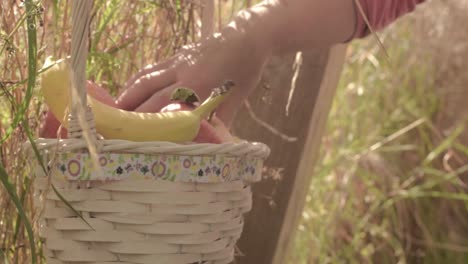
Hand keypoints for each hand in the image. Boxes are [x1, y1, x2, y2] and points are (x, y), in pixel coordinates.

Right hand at [115, 32, 269, 126]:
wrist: (249, 36)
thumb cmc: (245, 68)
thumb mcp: (237, 96)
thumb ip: (222, 118)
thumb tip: (214, 141)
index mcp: (198, 81)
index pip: (164, 102)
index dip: (147, 117)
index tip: (134, 132)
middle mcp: (182, 69)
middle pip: (147, 87)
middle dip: (129, 105)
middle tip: (113, 122)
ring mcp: (178, 60)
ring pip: (146, 75)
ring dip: (128, 91)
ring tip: (115, 107)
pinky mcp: (178, 54)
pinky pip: (153, 68)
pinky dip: (139, 79)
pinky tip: (134, 89)